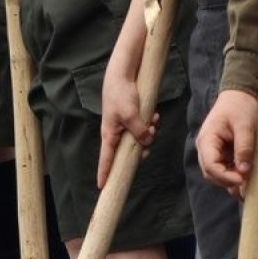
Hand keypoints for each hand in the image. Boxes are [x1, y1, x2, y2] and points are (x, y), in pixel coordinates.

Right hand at [97, 54, 158, 186]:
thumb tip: (147, 141)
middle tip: (150, 140)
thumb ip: (140, 132)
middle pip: (128, 150)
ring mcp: (123, 123)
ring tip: (154, 121)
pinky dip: (150, 123)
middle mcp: (115, 131)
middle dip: (142, 148)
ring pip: (138, 138)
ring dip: (149, 132)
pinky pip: (143, 126)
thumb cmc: (121, 94)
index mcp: (110, 133)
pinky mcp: (131, 115)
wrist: (122, 72)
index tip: (102, 186)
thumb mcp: (131, 115)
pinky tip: (155, 114)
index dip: (104, 172)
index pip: (106, 158)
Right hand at [196, 89, 257, 196]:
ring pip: (216, 174)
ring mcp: (212, 151)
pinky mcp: (220, 153)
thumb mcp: (245, 125)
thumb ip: (244, 147)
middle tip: (247, 184)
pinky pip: (223, 169)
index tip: (242, 180)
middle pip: (210, 173)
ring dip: (230, 181)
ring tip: (248, 184)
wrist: (238, 95)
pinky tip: (245, 178)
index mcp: (207, 139)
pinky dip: (233, 176)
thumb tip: (244, 170)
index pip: (210, 165)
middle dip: (227, 181)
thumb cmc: (240, 107)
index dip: (225, 176)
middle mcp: (205, 148)